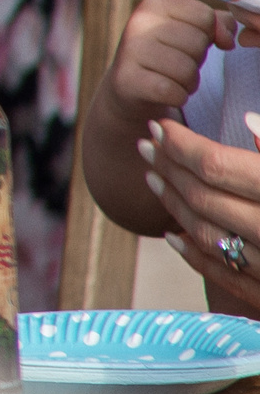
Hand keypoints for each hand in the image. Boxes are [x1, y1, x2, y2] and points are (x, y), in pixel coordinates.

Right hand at [111, 0, 233, 139]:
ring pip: (187, 70)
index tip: (190, 43)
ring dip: (188, 82)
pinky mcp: (127, 79)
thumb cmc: (167, 55)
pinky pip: (173, 92)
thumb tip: (227, 41)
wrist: (129, 87)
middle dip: (196, 60)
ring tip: (171, 78)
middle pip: (197, 42)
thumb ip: (216, 23)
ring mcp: (130, 51)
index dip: (208, 35)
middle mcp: (138, 23)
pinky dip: (177, 97)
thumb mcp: (189, 31)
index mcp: (153, 5)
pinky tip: (164, 93)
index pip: (203, 15)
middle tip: (177, 64)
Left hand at [142, 112, 259, 302]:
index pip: (215, 165)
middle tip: (146, 145)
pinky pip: (222, 274)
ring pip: (205, 233)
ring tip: (153, 178)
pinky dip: (192, 252)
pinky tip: (172, 233)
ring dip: (172, 204)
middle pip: (202, 196)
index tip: (160, 126)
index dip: (180, 144)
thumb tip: (247, 118)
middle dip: (168, 167)